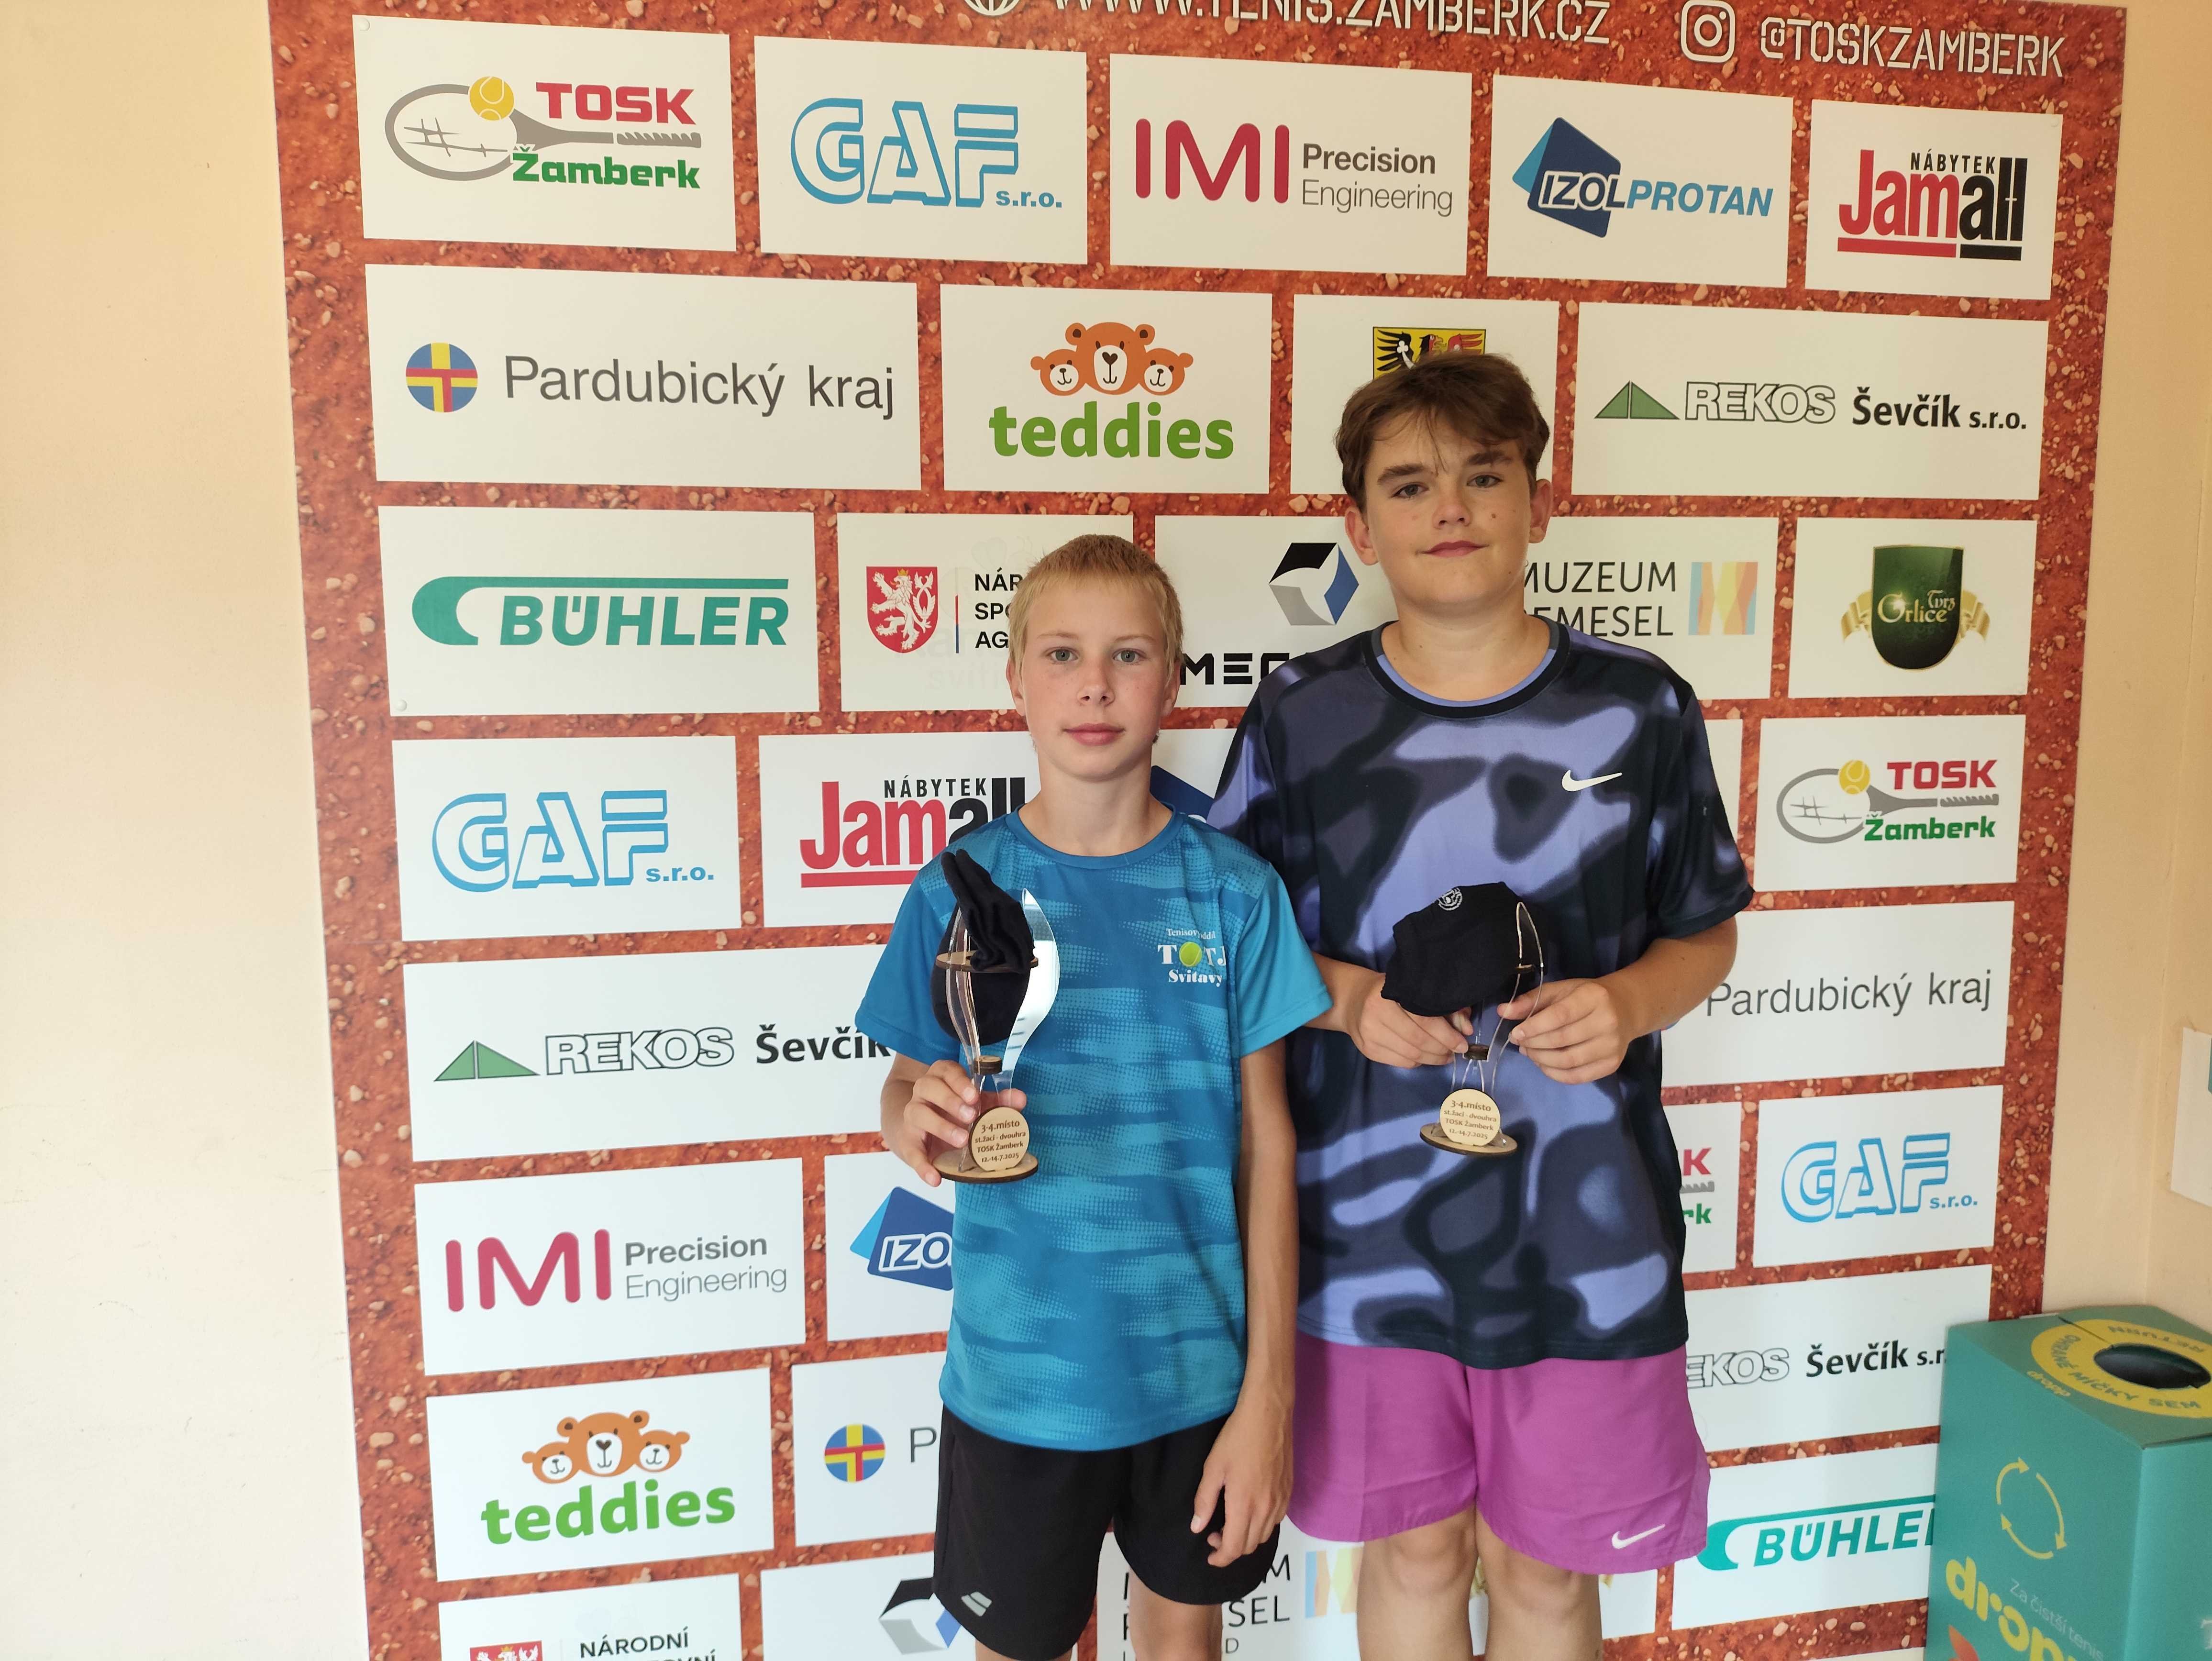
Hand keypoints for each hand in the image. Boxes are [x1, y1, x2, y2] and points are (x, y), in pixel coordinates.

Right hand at [883, 1060, 1025, 1185]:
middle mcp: (923, 1092)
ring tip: (963, 1139)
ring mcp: (913, 1115)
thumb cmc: (953, 1111)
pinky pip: (912, 1153)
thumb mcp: (976, 1103)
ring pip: (918, 1113)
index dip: (959, 1082)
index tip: (975, 1095)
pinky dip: (922, 1166)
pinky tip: (935, 1178)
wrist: (919, 1129)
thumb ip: (998, 1100)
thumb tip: (1020, 1099)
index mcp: (941, 1078)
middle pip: (929, 1087)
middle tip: (971, 1116)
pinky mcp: (908, 1141)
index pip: (946, 1071)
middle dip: (950, 1100)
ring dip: (941, 1126)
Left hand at [1190, 1394, 1290, 1567]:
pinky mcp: (1289, 1491)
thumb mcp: (1213, 1468)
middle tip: (1214, 1533)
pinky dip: (1261, 1526)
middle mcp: (1266, 1510)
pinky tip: (1250, 1511)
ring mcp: (1281, 1501)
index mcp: (1244, 1506)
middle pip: (1249, 1546)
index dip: (1220, 1558)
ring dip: (1246, 1538)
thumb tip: (1197, 1528)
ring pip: (1264, 1536)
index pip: (1233, 1548)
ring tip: (1230, 1523)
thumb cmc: (1236, 1438)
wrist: (1268, 1415)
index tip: (1209, 1556)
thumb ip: (1204, 1501)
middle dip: (1230, 1548)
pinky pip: (1276, 1521)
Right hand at [1345, 967, 1472, 1069]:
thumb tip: (1466, 1029)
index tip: (1463, 1043)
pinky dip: (1418, 1062)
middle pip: (1418, 1040)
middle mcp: (1375, 1014)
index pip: (1424, 1019)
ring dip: (1433, 1059)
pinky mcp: (1367, 1050)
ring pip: (1411, 1055)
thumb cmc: (1390, 992)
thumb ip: (1442, 1006)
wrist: (1352, 1000)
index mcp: (1389, 994)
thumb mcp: (1414, 990)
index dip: (1447, 1035)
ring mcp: (1369, 1034)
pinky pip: (1401, 1062)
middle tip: (1455, 1051)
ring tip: (1445, 1056)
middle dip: (1443, 1049)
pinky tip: (1425, 1057)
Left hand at [1502, 978, 1634, 1083]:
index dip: (1534, 1026)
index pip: (1560, 1016)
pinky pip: (1577, 1077)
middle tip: (1519, 1043)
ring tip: (1529, 1052)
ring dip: (1541, 1060)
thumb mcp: (1560, 990)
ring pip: (1568, 1061)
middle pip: (1562, 1040)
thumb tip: (1503, 1011)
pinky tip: (1544, 1064)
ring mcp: (1611, 1046)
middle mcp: (1607, 1022)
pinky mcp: (1612, 1064)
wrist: (1624, 1008)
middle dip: (1534, 1044)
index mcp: (1594, 997)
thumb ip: (1531, 1000)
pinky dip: (1554, 1074)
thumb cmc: (1586, 996)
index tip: (1516, 1032)